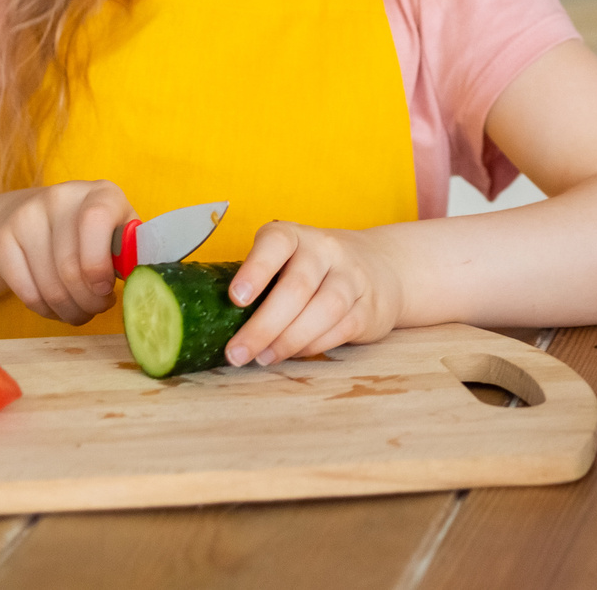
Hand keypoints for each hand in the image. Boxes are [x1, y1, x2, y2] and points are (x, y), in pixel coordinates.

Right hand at [0, 179, 132, 324]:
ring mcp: (26, 217)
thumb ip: (131, 252)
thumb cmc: (91, 233)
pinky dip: (46, 311)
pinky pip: (27, 293)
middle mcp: (60, 198)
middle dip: (90, 301)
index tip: (106, 289)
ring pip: (50, 288)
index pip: (96, 221)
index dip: (99, 264)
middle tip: (98, 307)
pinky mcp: (2, 240)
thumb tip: (146, 280)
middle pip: (71, 268)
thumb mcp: (117, 232)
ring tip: (81, 310)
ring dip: (70, 311)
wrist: (33, 217)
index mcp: (100, 193)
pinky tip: (57, 306)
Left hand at [223, 221, 405, 364]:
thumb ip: (260, 283)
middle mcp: (326, 250)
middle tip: (237, 353)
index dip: (255, 270)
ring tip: (264, 358)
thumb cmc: (315, 270)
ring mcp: (352, 277)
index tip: (235, 298)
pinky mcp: (369, 306)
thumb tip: (214, 323)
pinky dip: (315, 345)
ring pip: (324, 309)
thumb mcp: (288, 262)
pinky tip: (295, 354)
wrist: (382, 267)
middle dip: (263, 326)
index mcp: (296, 237)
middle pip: (297, 287)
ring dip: (289, 340)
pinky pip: (342, 328)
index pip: (276, 243)